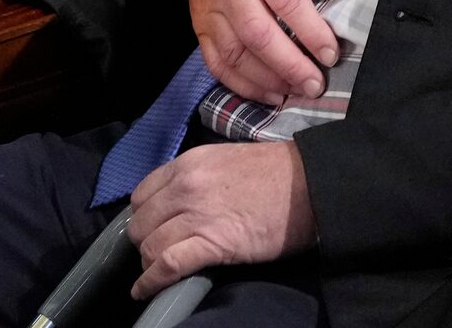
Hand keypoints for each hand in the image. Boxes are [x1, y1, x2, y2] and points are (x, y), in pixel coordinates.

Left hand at [126, 142, 315, 298]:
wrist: (310, 184)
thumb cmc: (275, 173)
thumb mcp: (225, 161)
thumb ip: (196, 177)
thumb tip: (176, 203)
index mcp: (189, 164)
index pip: (141, 195)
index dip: (145, 215)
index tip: (154, 227)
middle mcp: (185, 187)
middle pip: (141, 223)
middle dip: (146, 240)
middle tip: (161, 250)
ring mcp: (197, 215)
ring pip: (150, 246)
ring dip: (151, 263)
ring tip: (159, 271)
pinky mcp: (211, 244)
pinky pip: (166, 266)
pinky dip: (150, 282)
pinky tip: (144, 290)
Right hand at [187, 0, 351, 104]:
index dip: (310, 30)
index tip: (330, 53)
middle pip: (258, 33)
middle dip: (290, 65)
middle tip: (316, 84)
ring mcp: (209, 8)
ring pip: (236, 54)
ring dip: (269, 80)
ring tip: (297, 90)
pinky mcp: (199, 26)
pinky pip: (217, 63)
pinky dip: (243, 84)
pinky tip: (270, 93)